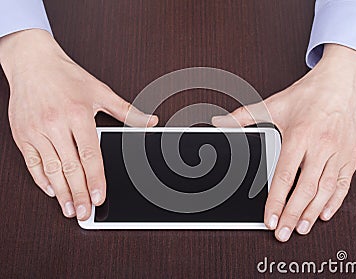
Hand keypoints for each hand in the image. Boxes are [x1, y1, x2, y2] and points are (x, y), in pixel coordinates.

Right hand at [0, 29, 157, 219]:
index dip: (96, 179)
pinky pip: (32, 162)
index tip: (99, 197)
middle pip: (70, 167)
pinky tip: (52, 190)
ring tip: (69, 208)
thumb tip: (151, 121)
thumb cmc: (67, 77)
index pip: (90, 155)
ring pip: (51, 169)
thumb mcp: (101, 91)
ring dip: (61, 192)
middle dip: (79, 193)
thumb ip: (127, 111)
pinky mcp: (22, 134)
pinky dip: (41, 179)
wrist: (32, 62)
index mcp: (78, 115)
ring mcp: (36, 130)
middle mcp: (56, 124)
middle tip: (84, 213)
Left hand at [212, 44, 355, 241]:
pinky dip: (334, 201)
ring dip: (312, 213)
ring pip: (326, 190)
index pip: (284, 176)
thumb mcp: (274, 104)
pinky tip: (324, 213)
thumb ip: (244, 116)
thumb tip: (219, 122)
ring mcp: (339, 153)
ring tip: (300, 228)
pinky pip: (344, 184)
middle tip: (283, 233)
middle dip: (292, 215)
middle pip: (305, 189)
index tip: (269, 219)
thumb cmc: (310, 94)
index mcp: (300, 136)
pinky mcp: (352, 156)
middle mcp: (321, 146)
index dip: (275, 202)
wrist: (343, 82)